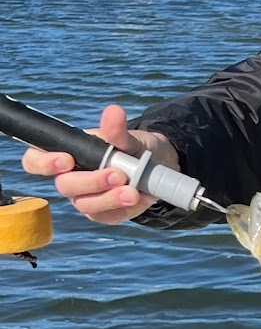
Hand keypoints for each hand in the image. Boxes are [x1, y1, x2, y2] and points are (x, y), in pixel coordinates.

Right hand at [21, 104, 179, 224]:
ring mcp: (86, 198)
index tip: (66, 159)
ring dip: (109, 198)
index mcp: (67, 155)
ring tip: (132, 190)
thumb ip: (117, 130)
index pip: (36, 160)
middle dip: (90, 181)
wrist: (157, 167)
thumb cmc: (133, 149)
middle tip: (118, 174)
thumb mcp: (129, 138)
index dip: (43, 162)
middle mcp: (70, 179)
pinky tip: (136, 197)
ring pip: (86, 205)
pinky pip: (106, 216)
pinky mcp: (103, 214)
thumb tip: (114, 112)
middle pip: (64, 186)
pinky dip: (121, 207)